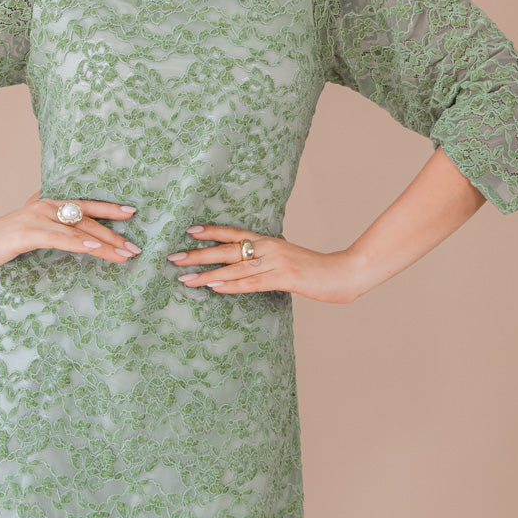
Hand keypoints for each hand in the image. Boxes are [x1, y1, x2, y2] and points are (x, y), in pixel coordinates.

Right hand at [0, 189, 142, 275]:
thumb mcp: (27, 229)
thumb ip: (45, 225)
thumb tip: (64, 228)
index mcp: (47, 204)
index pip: (85, 205)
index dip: (109, 208)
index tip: (132, 213)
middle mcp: (45, 206)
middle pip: (88, 218)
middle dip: (114, 233)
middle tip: (136, 246)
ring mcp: (37, 218)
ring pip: (79, 229)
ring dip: (105, 242)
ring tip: (125, 253)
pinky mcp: (28, 233)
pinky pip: (60, 238)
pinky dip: (80, 243)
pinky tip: (96, 248)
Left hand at [167, 223, 366, 303]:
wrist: (344, 273)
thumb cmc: (316, 270)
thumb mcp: (289, 258)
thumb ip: (270, 258)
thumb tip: (251, 261)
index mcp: (270, 241)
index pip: (234, 233)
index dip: (211, 231)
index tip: (188, 231)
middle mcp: (269, 248)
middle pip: (227, 250)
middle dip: (198, 254)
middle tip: (173, 257)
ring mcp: (276, 262)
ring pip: (234, 268)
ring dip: (207, 274)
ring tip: (184, 277)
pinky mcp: (283, 278)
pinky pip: (251, 283)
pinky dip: (231, 285)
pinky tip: (214, 286)